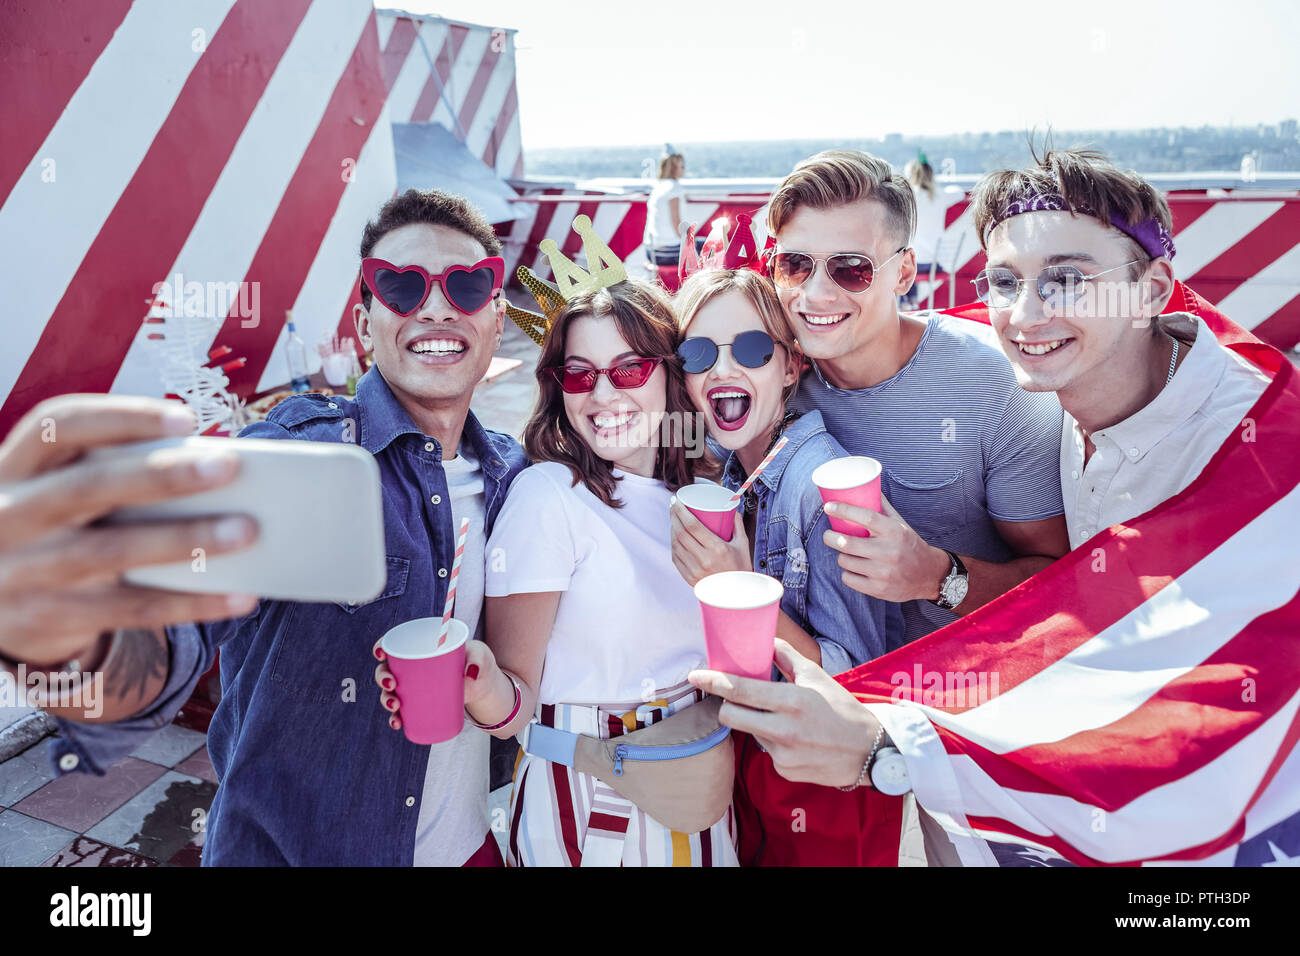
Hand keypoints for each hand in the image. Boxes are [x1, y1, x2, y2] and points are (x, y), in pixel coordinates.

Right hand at [0, 395, 258, 668]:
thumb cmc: (53, 526)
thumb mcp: (56, 492)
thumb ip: (113, 476)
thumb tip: (214, 471)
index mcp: (15, 465)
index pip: (59, 424)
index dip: (122, 418)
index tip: (186, 418)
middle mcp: (11, 512)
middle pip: (88, 487)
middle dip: (162, 475)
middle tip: (229, 466)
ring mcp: (25, 569)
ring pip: (112, 551)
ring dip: (187, 539)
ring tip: (248, 529)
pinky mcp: (49, 617)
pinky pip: (132, 610)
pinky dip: (192, 602)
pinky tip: (241, 595)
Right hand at [373, 636, 500, 732]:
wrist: (485, 684)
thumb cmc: (478, 661)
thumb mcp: (480, 654)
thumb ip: (477, 658)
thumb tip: (471, 673)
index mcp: (421, 647)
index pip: (394, 644)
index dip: (381, 647)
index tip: (380, 653)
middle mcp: (412, 667)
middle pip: (387, 669)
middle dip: (382, 678)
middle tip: (392, 684)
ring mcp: (414, 687)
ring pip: (391, 692)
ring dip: (386, 700)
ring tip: (395, 706)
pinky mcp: (420, 704)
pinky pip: (402, 712)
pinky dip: (396, 718)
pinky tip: (397, 723)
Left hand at [669, 497, 751, 585]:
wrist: (738, 594)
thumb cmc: (741, 568)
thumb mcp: (743, 544)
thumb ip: (737, 525)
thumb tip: (731, 507)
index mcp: (717, 549)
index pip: (692, 525)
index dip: (681, 511)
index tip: (677, 501)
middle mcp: (704, 560)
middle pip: (681, 532)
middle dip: (674, 516)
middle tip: (673, 505)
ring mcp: (695, 570)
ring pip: (676, 544)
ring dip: (672, 528)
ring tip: (674, 518)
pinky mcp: (689, 577)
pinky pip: (676, 557)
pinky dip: (673, 544)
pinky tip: (674, 536)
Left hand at [688, 639, 880, 787]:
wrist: (869, 751)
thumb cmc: (843, 709)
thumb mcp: (817, 677)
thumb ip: (787, 658)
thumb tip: (766, 640)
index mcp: (792, 701)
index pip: (741, 691)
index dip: (714, 682)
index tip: (696, 676)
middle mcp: (785, 730)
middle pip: (731, 716)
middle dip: (726, 705)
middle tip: (734, 698)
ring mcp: (783, 754)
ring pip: (749, 733)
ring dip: (755, 723)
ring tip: (781, 719)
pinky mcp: (784, 771)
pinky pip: (765, 751)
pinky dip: (772, 741)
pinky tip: (793, 739)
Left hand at [822, 499, 949, 602]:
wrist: (929, 575)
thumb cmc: (909, 544)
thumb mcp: (900, 524)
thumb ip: (882, 507)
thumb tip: (865, 486)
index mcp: (894, 532)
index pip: (866, 517)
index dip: (844, 510)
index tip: (828, 506)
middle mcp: (889, 552)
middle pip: (847, 542)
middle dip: (830, 537)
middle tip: (829, 535)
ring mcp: (883, 573)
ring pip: (844, 561)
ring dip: (841, 555)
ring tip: (847, 552)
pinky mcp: (878, 589)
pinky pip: (848, 578)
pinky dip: (847, 572)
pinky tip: (854, 568)